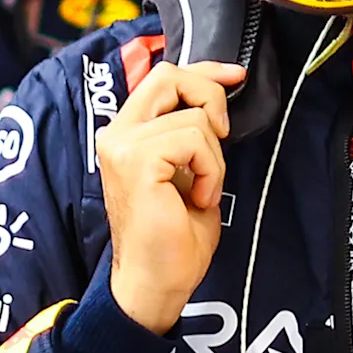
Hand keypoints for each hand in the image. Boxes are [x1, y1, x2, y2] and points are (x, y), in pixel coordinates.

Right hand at [92, 61, 243, 333]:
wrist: (155, 280)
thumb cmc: (172, 237)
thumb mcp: (188, 171)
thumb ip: (189, 135)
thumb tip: (215, 106)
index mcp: (126, 134)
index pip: (162, 77)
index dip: (203, 71)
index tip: (235, 76)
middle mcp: (117, 134)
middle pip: (169, 76)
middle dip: (209, 96)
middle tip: (221, 136)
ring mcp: (122, 146)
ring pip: (194, 117)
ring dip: (213, 156)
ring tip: (201, 190)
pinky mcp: (136, 161)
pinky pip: (193, 140)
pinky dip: (209, 169)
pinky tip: (198, 197)